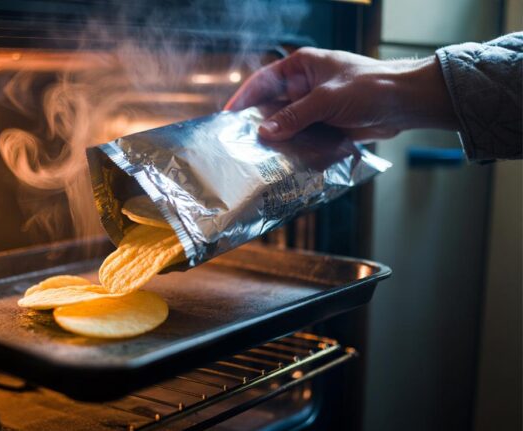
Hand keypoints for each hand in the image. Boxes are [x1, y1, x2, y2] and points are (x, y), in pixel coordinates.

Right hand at [226, 47, 458, 140]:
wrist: (406, 103)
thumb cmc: (370, 87)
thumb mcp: (327, 99)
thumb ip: (295, 116)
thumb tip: (266, 132)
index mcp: (301, 67)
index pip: (263, 81)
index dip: (243, 99)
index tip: (228, 117)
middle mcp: (304, 86)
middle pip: (271, 106)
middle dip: (257, 124)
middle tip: (239, 143)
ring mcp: (314, 108)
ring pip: (285, 125)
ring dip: (275, 139)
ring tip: (257, 156)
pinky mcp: (324, 125)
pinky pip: (301, 137)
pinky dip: (292, 148)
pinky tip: (282, 161)